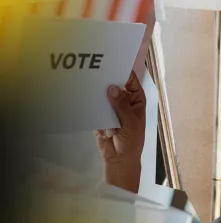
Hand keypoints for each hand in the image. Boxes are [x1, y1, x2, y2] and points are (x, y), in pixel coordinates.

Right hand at [95, 73, 146, 192]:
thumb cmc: (131, 140)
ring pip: (103, 95)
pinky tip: (83, 99)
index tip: (112, 64)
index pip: (130, 81)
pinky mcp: (100, 115)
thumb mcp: (129, 123)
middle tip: (95, 73)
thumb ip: (120, 106)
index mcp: (136, 99)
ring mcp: (111, 107)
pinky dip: (91, 105)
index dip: (123, 72)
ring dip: (97, 94)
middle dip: (106, 82)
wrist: (119, 158)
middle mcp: (123, 100)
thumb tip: (112, 88)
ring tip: (87, 85)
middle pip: (114, 86)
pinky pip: (94, 106)